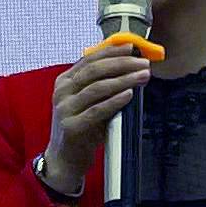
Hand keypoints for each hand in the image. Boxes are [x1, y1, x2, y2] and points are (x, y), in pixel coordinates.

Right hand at [41, 41, 151, 187]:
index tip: (132, 47)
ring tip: (142, 76)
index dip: (111, 51)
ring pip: (97, 88)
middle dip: (122, 63)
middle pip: (94, 70)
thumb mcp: (87, 102)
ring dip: (123, 79)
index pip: (89, 59)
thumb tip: (131, 67)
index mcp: (65, 81)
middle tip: (143, 63)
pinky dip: (115, 101)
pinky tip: (129, 94)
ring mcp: (65, 109)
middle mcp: (62, 92)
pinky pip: (97, 110)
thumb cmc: (81, 128)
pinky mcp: (72, 127)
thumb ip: (102, 85)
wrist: (64, 159)